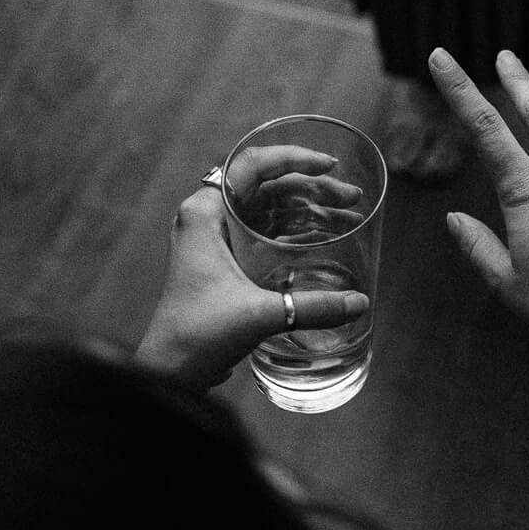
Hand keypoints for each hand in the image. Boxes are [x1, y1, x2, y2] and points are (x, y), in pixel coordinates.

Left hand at [133, 165, 370, 388]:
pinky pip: (264, 232)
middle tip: (352, 198)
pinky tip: (325, 238)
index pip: (252, 165)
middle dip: (312, 188)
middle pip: (267, 186)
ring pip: (268, 209)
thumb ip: (312, 307)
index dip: (294, 158)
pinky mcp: (223, 261)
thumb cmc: (199, 334)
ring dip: (308, 209)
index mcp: (205, 214)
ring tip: (348, 215)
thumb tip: (360, 303)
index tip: (330, 166)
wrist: (169, 371)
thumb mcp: (260, 314)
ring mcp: (215, 239)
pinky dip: (295, 231)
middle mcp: (208, 218)